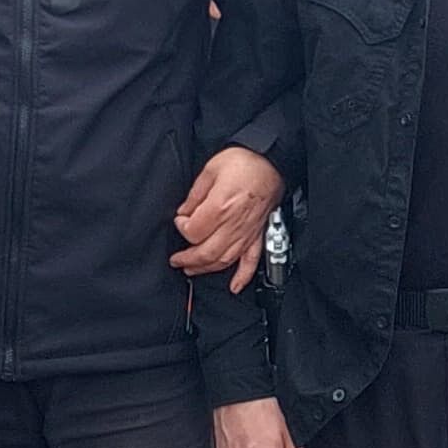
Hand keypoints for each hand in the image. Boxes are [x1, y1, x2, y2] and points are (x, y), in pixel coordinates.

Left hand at [170, 147, 282, 288]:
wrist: (271, 161)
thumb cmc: (243, 162)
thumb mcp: (210, 170)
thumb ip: (195, 195)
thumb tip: (185, 211)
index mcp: (220, 207)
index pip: (193, 231)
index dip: (182, 227)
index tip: (180, 220)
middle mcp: (234, 224)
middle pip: (205, 252)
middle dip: (187, 259)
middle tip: (176, 260)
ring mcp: (247, 232)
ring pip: (224, 260)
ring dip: (205, 269)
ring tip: (191, 270)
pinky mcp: (258, 234)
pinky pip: (252, 261)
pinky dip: (242, 276)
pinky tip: (235, 286)